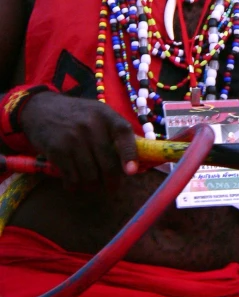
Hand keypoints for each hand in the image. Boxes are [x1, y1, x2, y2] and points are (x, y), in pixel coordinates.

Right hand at [19, 92, 138, 184]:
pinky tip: (74, 183)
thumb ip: (117, 132)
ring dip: (92, 185)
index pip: (123, 133)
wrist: (42, 109)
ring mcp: (73, 138)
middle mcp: (91, 125)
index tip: (132, 172)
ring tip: (92, 185)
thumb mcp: (99, 114)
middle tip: (111, 187)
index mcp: (106, 115)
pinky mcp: (57, 150)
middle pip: (107, 162)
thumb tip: (139, 158)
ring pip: (90, 174)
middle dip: (111, 181)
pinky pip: (72, 177)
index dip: (129, 154)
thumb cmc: (78, 115)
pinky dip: (74, 185)